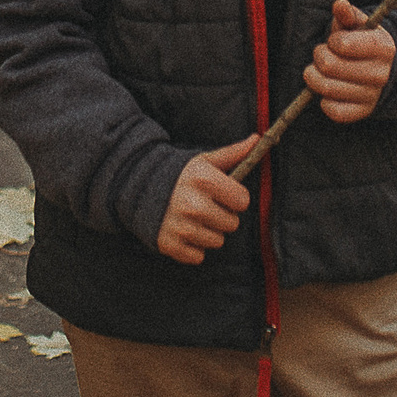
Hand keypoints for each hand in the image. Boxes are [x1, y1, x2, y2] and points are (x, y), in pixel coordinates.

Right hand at [155, 135, 257, 265]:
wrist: (139, 187)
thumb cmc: (180, 174)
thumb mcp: (205, 161)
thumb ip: (233, 153)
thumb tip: (256, 140)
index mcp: (204, 181)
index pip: (242, 201)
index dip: (235, 198)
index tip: (224, 194)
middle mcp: (193, 205)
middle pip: (232, 224)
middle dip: (223, 216)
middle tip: (207, 206)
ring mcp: (181, 227)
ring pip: (217, 241)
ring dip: (209, 232)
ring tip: (195, 218)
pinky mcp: (170, 244)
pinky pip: (198, 256)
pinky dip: (193, 247)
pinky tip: (184, 230)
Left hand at [303, 0, 394, 123]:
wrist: (387, 70)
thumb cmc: (364, 42)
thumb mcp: (359, 25)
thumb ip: (347, 14)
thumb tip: (339, 4)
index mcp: (382, 47)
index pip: (342, 44)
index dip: (332, 41)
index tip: (335, 41)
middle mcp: (380, 73)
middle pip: (330, 66)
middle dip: (319, 57)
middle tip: (322, 55)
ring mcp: (372, 95)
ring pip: (328, 89)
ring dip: (315, 78)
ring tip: (320, 71)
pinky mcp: (363, 112)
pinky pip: (335, 112)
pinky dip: (325, 101)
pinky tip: (328, 90)